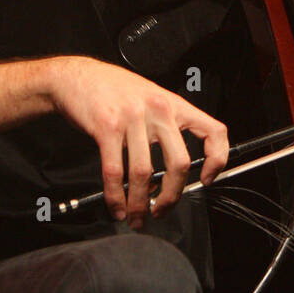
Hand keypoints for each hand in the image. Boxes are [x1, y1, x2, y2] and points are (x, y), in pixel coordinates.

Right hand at [49, 57, 228, 228]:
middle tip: (162, 211)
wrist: (76, 75)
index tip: (207, 179)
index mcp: (174, 104)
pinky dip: (116, 196)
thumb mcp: (150, 99)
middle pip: (179, 163)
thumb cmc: (113, 90)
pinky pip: (115, 171)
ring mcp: (133, 118)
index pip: (213, 130)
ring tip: (136, 217)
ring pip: (145, 173)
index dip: (217, 159)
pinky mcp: (106, 127)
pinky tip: (117, 206)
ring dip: (140, 203)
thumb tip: (168, 177)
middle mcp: (158, 109)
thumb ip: (164, 129)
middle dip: (171, 196)